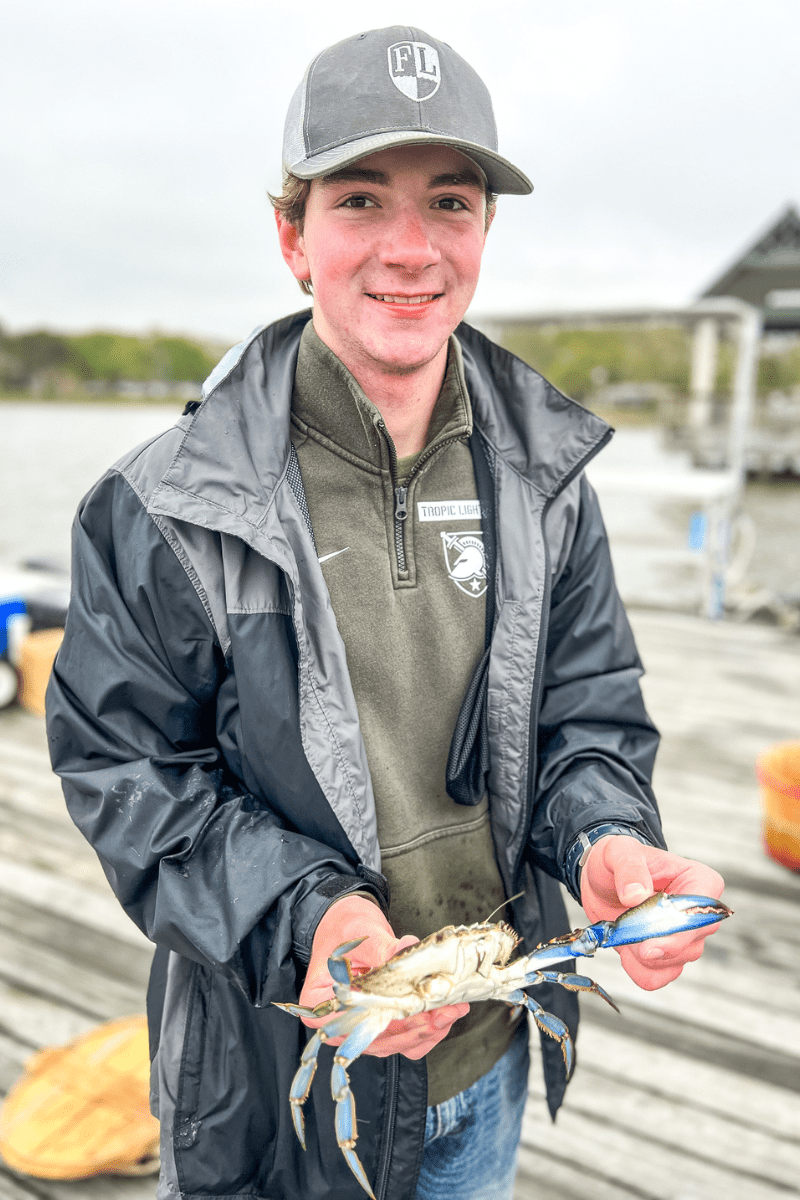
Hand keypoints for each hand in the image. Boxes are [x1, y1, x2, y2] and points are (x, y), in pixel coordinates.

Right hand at [299, 895, 468, 1058]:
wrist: (346, 922)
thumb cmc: (343, 927)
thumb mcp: (360, 934)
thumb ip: (382, 947)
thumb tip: (407, 949)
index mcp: (320, 1005)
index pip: (358, 1027)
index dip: (392, 1025)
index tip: (422, 1013)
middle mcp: (338, 1024)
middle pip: (381, 1040)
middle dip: (419, 1028)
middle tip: (449, 1010)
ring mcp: (361, 1025)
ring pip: (397, 1042)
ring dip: (428, 1030)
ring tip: (453, 1010)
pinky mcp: (381, 1021)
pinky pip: (405, 1035)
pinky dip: (427, 1027)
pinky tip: (446, 1012)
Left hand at [580, 836, 724, 990]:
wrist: (602, 880)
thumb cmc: (618, 860)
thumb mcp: (618, 851)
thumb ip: (629, 868)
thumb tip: (636, 894)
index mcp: (698, 881)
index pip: (704, 912)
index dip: (679, 931)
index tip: (650, 941)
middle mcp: (697, 914)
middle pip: (690, 944)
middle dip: (654, 945)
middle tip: (625, 933)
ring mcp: (684, 938)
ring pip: (673, 963)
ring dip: (641, 956)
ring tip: (621, 931)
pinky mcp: (666, 956)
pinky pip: (658, 977)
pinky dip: (637, 969)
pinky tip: (625, 951)